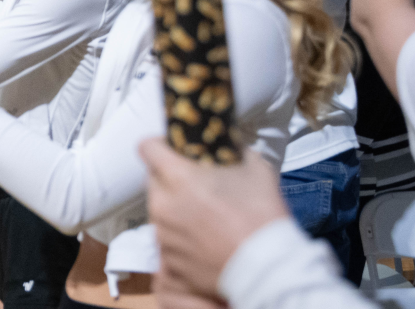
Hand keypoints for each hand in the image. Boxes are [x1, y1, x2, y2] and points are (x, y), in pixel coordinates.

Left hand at [141, 137, 288, 303]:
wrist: (267, 269)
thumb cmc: (261, 218)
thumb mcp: (255, 170)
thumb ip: (234, 152)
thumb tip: (228, 146)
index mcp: (178, 178)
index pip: (147, 148)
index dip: (159, 145)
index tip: (171, 149)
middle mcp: (163, 205)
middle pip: (154, 180)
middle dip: (171, 178)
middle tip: (198, 185)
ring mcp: (163, 235)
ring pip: (159, 211)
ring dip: (176, 209)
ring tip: (206, 216)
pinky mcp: (169, 260)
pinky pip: (168, 240)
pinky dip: (181, 238)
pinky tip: (205, 239)